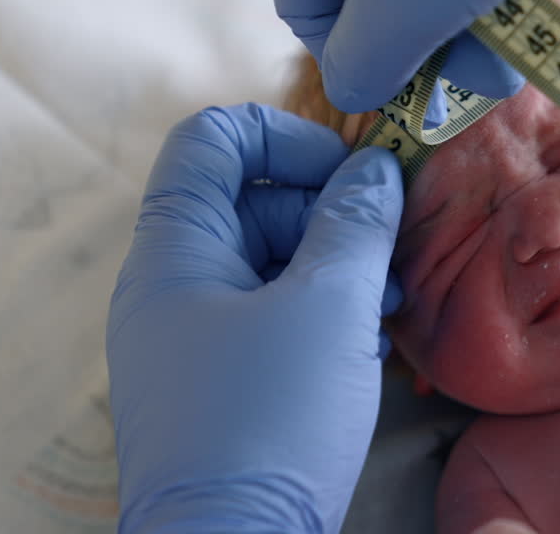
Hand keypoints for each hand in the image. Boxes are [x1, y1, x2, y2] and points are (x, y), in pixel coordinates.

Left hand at [107, 104, 403, 532]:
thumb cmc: (270, 422)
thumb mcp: (328, 308)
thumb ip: (354, 224)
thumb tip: (374, 170)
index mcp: (174, 250)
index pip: (211, 140)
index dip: (282, 136)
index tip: (348, 173)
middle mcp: (169, 287)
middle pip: (247, 199)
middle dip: (325, 209)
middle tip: (390, 244)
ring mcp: (189, 340)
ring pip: (265, 263)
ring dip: (332, 264)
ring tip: (390, 297)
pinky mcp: (216, 386)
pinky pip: (267, 319)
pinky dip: (318, 312)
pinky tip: (366, 339)